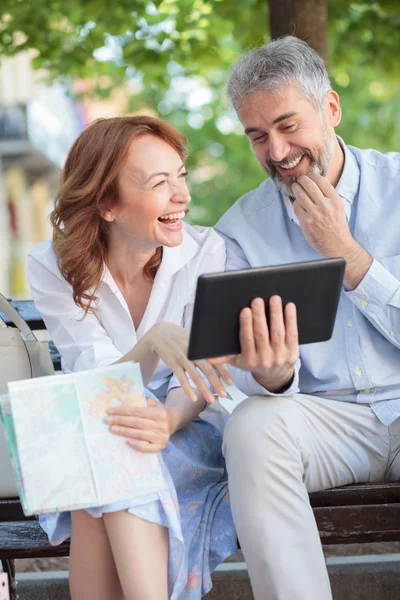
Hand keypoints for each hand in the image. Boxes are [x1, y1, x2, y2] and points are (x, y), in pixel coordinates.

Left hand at [105, 398, 172, 452]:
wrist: (175, 421)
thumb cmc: (160, 411)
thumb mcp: (155, 404)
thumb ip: (143, 402)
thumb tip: (125, 400)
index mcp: (159, 413)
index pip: (137, 411)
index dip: (123, 411)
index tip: (110, 411)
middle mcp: (161, 424)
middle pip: (137, 422)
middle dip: (120, 421)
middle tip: (107, 420)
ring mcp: (161, 436)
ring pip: (140, 434)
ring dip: (124, 432)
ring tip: (112, 429)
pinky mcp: (161, 446)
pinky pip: (147, 448)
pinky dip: (137, 445)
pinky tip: (126, 442)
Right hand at [132, 322, 231, 403]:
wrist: (160, 334)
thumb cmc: (182, 339)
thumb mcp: (195, 341)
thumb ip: (207, 350)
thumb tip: (224, 360)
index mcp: (201, 346)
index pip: (216, 360)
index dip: (224, 371)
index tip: (231, 382)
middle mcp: (193, 352)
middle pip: (208, 369)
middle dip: (217, 383)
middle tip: (224, 395)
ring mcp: (183, 358)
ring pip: (196, 376)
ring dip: (204, 389)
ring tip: (211, 400)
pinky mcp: (173, 364)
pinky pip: (182, 378)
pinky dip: (188, 389)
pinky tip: (193, 398)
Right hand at [211, 296, 297, 392]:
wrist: (274, 376)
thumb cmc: (253, 362)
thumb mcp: (237, 362)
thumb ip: (223, 357)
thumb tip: (206, 356)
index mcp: (249, 361)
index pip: (247, 340)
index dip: (246, 324)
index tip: (245, 310)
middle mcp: (265, 360)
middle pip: (262, 334)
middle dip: (260, 316)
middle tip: (257, 300)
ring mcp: (280, 356)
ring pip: (278, 332)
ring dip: (276, 314)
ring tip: (273, 298)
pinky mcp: (293, 353)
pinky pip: (292, 333)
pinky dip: (291, 319)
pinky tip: (289, 306)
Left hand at [291, 172, 372, 288]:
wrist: (337, 245)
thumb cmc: (337, 225)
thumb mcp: (338, 207)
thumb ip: (328, 195)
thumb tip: (315, 182)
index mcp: (335, 200)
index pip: (321, 181)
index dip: (313, 175)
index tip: (309, 174)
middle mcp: (325, 206)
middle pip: (309, 185)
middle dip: (302, 179)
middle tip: (299, 179)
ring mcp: (314, 215)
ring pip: (300, 195)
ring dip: (296, 188)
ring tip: (295, 187)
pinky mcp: (306, 223)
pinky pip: (296, 207)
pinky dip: (296, 202)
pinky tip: (298, 202)